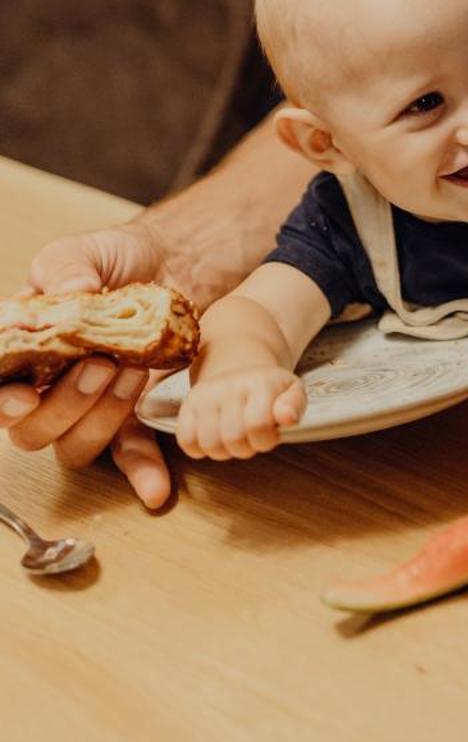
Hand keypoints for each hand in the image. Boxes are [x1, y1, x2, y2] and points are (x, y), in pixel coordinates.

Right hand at [2, 217, 175, 508]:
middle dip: (63, 403)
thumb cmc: (116, 259)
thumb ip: (66, 268)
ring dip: (100, 418)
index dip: (4, 403)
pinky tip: (155, 488)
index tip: (24, 396)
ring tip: (133, 373)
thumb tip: (69, 294)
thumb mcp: (82, 252)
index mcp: (22, 354)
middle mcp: (47, 390)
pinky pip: (129, 454)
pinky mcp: (132, 415)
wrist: (176, 262)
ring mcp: (89, 408)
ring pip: (74, 445)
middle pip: (31, 429)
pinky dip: (141, 471)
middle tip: (100, 365)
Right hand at [176, 366, 306, 460]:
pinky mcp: (187, 404)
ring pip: (209, 444)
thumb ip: (295, 405)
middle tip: (251, 438)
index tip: (269, 434)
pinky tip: (214, 437)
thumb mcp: (292, 391)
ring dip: (224, 450)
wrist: (239, 365)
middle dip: (246, 447)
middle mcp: (229, 385)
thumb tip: (288, 417)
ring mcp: (205, 394)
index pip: (258, 424)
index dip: (265, 440)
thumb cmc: (269, 388)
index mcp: (259, 382)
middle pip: (233, 439)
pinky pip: (186, 441)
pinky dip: (200, 448)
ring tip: (233, 438)